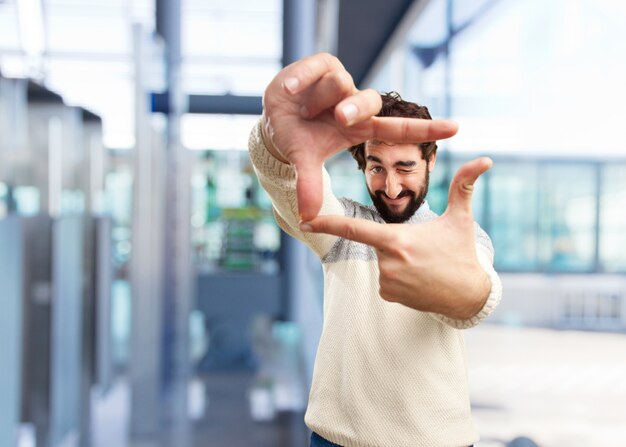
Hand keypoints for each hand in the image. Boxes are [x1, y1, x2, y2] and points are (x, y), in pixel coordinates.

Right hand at [261, 52, 458, 220]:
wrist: (274, 119)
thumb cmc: (299, 140)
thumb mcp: (305, 161)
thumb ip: (310, 185)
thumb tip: (307, 217)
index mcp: (360, 128)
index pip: (398, 129)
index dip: (426, 129)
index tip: (456, 128)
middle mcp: (356, 104)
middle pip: (370, 100)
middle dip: (354, 109)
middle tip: (339, 118)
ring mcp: (341, 82)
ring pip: (339, 83)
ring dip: (316, 100)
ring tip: (300, 108)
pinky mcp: (323, 64)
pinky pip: (316, 68)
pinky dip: (300, 81)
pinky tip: (289, 92)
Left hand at [300, 157, 492, 319]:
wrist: (469, 294)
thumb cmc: (462, 252)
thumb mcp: (461, 218)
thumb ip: (464, 185)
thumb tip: (486, 159)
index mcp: (397, 240)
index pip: (354, 229)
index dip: (327, 224)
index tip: (304, 221)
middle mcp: (387, 263)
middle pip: (375, 242)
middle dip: (393, 240)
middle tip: (422, 250)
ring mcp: (387, 282)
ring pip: (381, 260)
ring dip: (396, 258)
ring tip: (423, 265)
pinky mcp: (388, 295)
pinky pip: (384, 278)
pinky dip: (396, 274)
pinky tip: (417, 278)